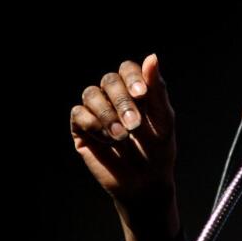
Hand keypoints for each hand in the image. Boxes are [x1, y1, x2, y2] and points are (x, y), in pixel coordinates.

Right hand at [71, 54, 178, 240]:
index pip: (127, 69)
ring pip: (91, 94)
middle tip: (135, 125)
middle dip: (122, 101)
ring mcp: (97, 112)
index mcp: (136, 91)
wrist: (145, 183)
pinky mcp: (82, 129)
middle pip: (108, 80)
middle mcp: (115, 98)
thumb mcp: (163, 120)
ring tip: (122, 137)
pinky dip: (94, 125)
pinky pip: (78, 114)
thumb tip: (152, 57)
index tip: (142, 95)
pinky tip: (107, 141)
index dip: (132, 77)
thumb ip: (156, 89)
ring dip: (108, 115)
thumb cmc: (159, 151)